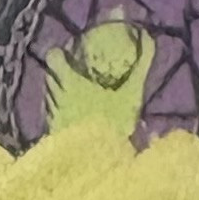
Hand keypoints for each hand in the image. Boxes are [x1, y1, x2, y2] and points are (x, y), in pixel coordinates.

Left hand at [42, 19, 157, 139]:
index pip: (54, 58)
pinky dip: (61, 114)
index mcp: (70, 82)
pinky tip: (75, 120)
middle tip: (75, 73)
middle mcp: (56, 97)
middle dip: (59, 73)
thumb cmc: (113, 122)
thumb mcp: (131, 93)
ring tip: (75, 97)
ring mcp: (52, 117)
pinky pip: (53, 118)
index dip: (59, 54)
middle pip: (50, 77)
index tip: (67, 53)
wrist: (95, 162)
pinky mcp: (53, 135)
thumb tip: (149, 36)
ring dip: (59, 94)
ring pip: (50, 97)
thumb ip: (141, 65)